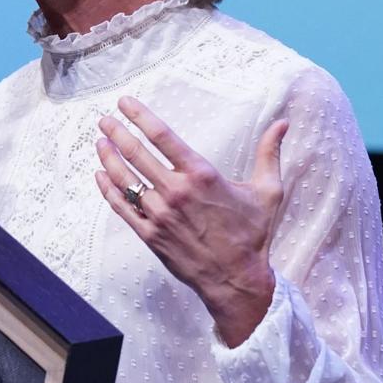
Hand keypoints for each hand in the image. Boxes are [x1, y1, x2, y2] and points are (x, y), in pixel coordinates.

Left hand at [93, 95, 288, 346]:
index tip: (124, 102)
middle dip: (117, 133)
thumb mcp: (267, 191)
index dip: (139, 116)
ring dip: (108, 158)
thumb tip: (283, 123)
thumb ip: (269, 154)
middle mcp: (176, 192)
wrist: (237, 280)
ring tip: (100, 142)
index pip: (162, 137)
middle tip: (104, 120)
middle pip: (136, 154)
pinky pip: (122, 207)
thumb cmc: (253, 234)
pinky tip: (100, 175)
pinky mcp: (150, 235)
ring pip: (125, 179)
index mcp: (202, 176)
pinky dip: (108, 189)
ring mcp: (160, 214)